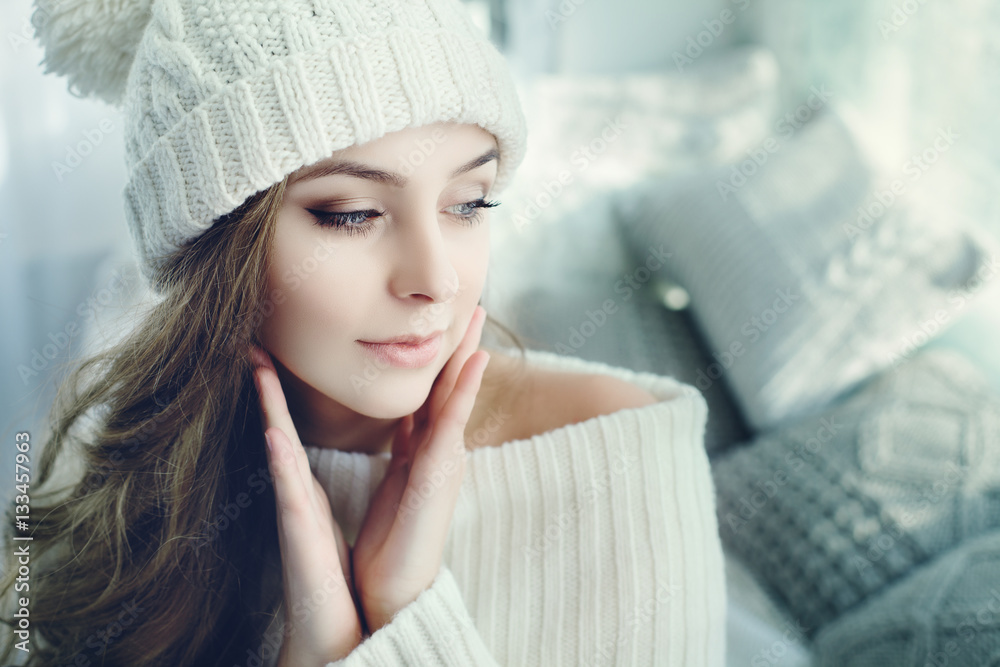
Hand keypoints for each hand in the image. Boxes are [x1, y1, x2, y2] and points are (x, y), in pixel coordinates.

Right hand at [251, 345, 363, 665]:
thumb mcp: (339, 514)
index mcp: (310, 482)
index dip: (285, 391)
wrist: (335, 621)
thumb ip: (342, 478)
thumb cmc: (337, 568)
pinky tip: (272, 432)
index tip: (273, 353)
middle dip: (267, 385)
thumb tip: (365, 447)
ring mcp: (294, 504)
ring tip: (256, 367)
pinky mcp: (298, 527)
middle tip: (252, 344)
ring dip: (267, 407)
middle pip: (279, 426)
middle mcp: (297, 487)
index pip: (300, 425)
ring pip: (279, 445)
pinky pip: (289, 487)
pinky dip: (280, 459)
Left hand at [351, 305, 490, 632]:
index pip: (436, 396)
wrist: (395, 585)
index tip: (450, 328)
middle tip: (475, 307)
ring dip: (468, 357)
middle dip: (463, 348)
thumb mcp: (397, 481)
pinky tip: (475, 361)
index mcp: (425, 451)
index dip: (445, 361)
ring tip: (478, 319)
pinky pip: (454, 421)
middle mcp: (441, 451)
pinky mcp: (441, 471)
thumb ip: (401, 448)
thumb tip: (404, 423)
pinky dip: (466, 390)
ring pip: (457, 397)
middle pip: (452, 388)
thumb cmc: (393, 539)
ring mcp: (446, 460)